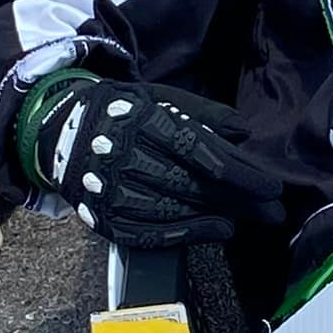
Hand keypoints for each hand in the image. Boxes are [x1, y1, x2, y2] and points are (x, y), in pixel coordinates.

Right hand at [22, 73, 285, 249]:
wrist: (59, 130)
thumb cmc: (124, 111)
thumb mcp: (159, 97)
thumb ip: (203, 114)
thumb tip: (243, 133)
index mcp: (140, 119)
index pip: (198, 150)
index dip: (238, 171)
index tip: (271, 186)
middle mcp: (122, 155)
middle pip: (189, 183)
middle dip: (236, 200)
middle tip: (273, 211)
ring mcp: (107, 189)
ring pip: (169, 209)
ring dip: (213, 217)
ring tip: (247, 220)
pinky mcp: (100, 216)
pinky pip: (146, 233)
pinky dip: (184, 234)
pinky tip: (215, 230)